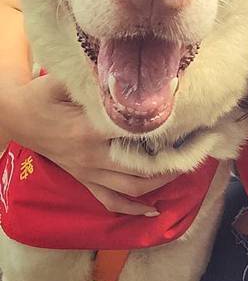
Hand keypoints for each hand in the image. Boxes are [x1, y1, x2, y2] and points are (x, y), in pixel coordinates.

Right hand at [10, 74, 176, 214]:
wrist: (15, 119)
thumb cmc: (41, 96)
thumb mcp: (64, 82)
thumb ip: (94, 77)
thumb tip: (127, 69)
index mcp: (89, 130)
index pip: (135, 135)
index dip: (164, 131)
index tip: (188, 123)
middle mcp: (92, 156)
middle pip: (140, 167)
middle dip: (171, 162)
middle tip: (196, 150)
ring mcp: (88, 172)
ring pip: (130, 188)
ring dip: (159, 184)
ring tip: (183, 171)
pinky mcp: (83, 179)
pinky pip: (109, 200)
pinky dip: (131, 208)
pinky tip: (152, 211)